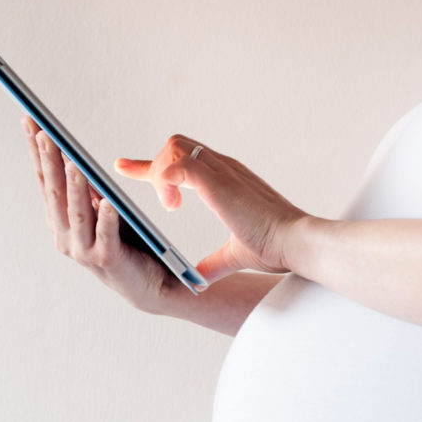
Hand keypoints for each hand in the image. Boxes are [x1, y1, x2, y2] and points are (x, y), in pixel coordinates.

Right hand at [21, 117, 194, 312]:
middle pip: (56, 192)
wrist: (149, 284)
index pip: (45, 180)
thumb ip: (87, 190)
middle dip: (50, 162)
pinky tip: (107, 201)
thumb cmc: (125, 243)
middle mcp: (65, 235)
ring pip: (77, 212)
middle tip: (46, 134)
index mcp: (60, 220)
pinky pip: (106, 234)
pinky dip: (105, 217)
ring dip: (74, 186)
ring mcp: (83, 250)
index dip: (37, 151)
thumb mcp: (103, 208)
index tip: (31, 122)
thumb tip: (71, 158)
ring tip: (72, 162)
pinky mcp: (107, 260)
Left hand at [115, 134, 308, 283]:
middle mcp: (224, 168)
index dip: (152, 165)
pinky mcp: (217, 181)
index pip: (185, 159)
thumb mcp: (235, 254)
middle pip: (176, 144)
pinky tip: (172, 206)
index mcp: (228, 180)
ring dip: (161, 174)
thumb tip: (199, 276)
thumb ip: (214, 262)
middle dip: (153, 166)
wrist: (296, 244)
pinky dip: (166, 182)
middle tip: (146, 192)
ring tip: (170, 207)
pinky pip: (178, 165)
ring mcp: (221, 171)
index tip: (124, 167)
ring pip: (174, 148)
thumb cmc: (276, 247)